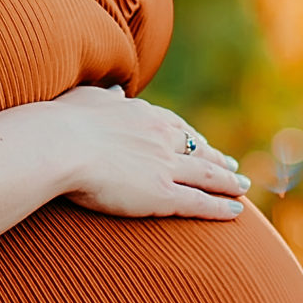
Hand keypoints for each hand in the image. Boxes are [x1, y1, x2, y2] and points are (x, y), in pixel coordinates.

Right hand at [47, 84, 248, 220]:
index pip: (174, 126)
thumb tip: (116, 90)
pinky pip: (199, 202)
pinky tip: (236, 211)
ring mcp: (165, 165)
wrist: (60, 144)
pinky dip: (220, 207)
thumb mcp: (86, 98)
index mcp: (141, 114)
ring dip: (228, 182)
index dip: (191, 136)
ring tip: (242, 186)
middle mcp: (160, 137)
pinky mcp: (163, 193)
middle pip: (198, 149)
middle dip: (217, 158)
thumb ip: (105, 97)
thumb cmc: (61, 121)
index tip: (201, 142)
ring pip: (206, 175)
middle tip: (232, 166)